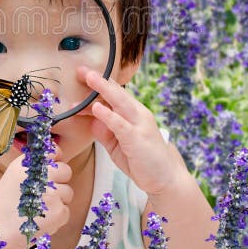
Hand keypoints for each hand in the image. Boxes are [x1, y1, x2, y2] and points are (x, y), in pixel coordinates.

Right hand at [0, 148, 73, 248]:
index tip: (51, 169)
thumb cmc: (1, 206)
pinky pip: (66, 211)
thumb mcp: (13, 176)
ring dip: (58, 202)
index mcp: (27, 164)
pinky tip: (39, 221)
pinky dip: (56, 219)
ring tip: (37, 211)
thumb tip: (55, 162)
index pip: (54, 151)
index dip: (56, 160)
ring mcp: (51, 193)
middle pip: (66, 171)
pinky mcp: (58, 211)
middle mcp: (40, 175)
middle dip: (59, 183)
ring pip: (68, 193)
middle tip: (43, 195)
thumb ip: (33, 168)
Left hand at [78, 65, 187, 196]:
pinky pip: (121, 124)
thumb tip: (91, 120)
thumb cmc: (142, 161)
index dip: (99, 84)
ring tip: (89, 78)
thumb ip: (105, 132)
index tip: (81, 74)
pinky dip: (108, 115)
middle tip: (81, 69)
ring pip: (120, 102)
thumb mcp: (117, 145)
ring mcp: (139, 125)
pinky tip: (97, 108)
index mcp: (133, 114)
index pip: (115, 94)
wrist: (166, 179)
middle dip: (98, 80)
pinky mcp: (137, 138)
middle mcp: (137, 114)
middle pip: (116, 93)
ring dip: (103, 89)